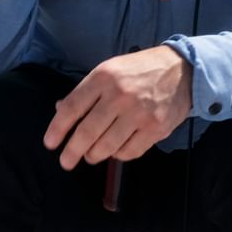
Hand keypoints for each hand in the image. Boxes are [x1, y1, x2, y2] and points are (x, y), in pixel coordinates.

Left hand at [43, 47, 192, 169]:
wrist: (181, 70)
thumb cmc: (139, 71)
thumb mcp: (109, 70)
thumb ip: (86, 92)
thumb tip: (60, 111)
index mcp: (104, 77)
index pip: (73, 108)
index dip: (57, 129)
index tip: (50, 144)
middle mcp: (120, 95)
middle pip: (87, 132)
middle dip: (72, 152)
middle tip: (66, 161)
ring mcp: (139, 113)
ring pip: (107, 147)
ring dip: (94, 155)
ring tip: (91, 156)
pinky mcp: (156, 128)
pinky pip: (129, 152)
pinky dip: (118, 155)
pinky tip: (115, 150)